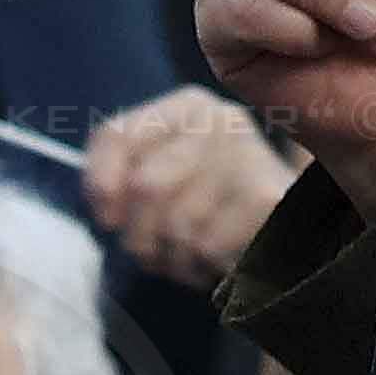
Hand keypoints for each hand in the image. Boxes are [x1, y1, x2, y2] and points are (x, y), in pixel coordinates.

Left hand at [81, 86, 296, 288]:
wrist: (275, 235)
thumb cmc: (204, 210)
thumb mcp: (156, 181)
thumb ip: (113, 180)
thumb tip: (108, 214)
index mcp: (186, 107)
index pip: (116, 136)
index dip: (100, 187)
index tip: (107, 220)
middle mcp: (220, 119)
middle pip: (145, 185)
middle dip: (140, 235)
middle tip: (153, 249)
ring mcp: (248, 156)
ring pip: (177, 224)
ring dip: (172, 257)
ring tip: (190, 253)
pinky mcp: (266, 200)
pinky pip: (205, 247)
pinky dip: (202, 266)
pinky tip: (216, 259)